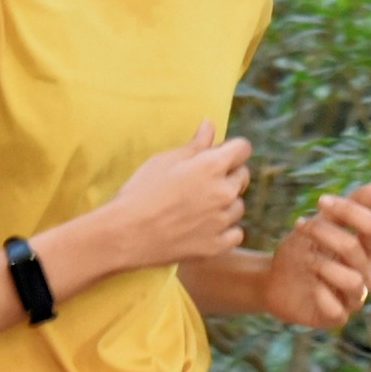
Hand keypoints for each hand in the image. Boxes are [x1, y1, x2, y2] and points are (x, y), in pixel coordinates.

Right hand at [106, 120, 252, 266]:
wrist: (127, 234)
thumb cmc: (142, 192)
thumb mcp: (165, 161)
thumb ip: (194, 145)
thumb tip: (210, 125)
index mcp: (212, 166)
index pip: (243, 148)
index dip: (232, 149)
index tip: (220, 155)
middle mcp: (224, 192)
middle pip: (243, 176)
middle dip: (228, 175)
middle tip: (202, 184)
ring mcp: (223, 221)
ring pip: (237, 206)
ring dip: (225, 204)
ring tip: (197, 209)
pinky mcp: (218, 246)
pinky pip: (235, 233)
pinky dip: (224, 231)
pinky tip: (204, 228)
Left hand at [262, 182, 370, 329]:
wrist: (273, 280)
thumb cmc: (301, 250)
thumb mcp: (320, 225)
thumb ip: (347, 210)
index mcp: (366, 249)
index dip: (349, 211)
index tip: (321, 201)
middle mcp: (365, 273)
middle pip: (355, 249)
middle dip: (324, 233)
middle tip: (300, 226)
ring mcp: (353, 298)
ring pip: (353, 281)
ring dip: (322, 265)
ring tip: (306, 259)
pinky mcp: (337, 317)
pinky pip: (337, 309)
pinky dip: (320, 294)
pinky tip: (309, 286)